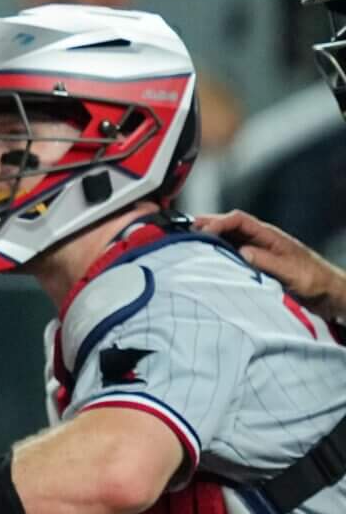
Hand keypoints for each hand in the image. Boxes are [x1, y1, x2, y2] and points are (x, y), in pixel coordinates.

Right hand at [196, 210, 345, 325]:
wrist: (329, 294)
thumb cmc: (315, 280)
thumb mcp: (291, 271)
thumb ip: (266, 260)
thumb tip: (240, 251)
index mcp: (270, 236)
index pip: (239, 220)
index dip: (219, 222)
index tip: (202, 231)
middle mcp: (262, 240)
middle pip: (230, 225)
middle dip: (208, 224)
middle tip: (185, 229)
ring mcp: (259, 250)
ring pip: (230, 238)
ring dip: (211, 237)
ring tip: (190, 241)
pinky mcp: (257, 263)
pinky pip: (233, 252)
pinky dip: (218, 251)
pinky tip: (207, 257)